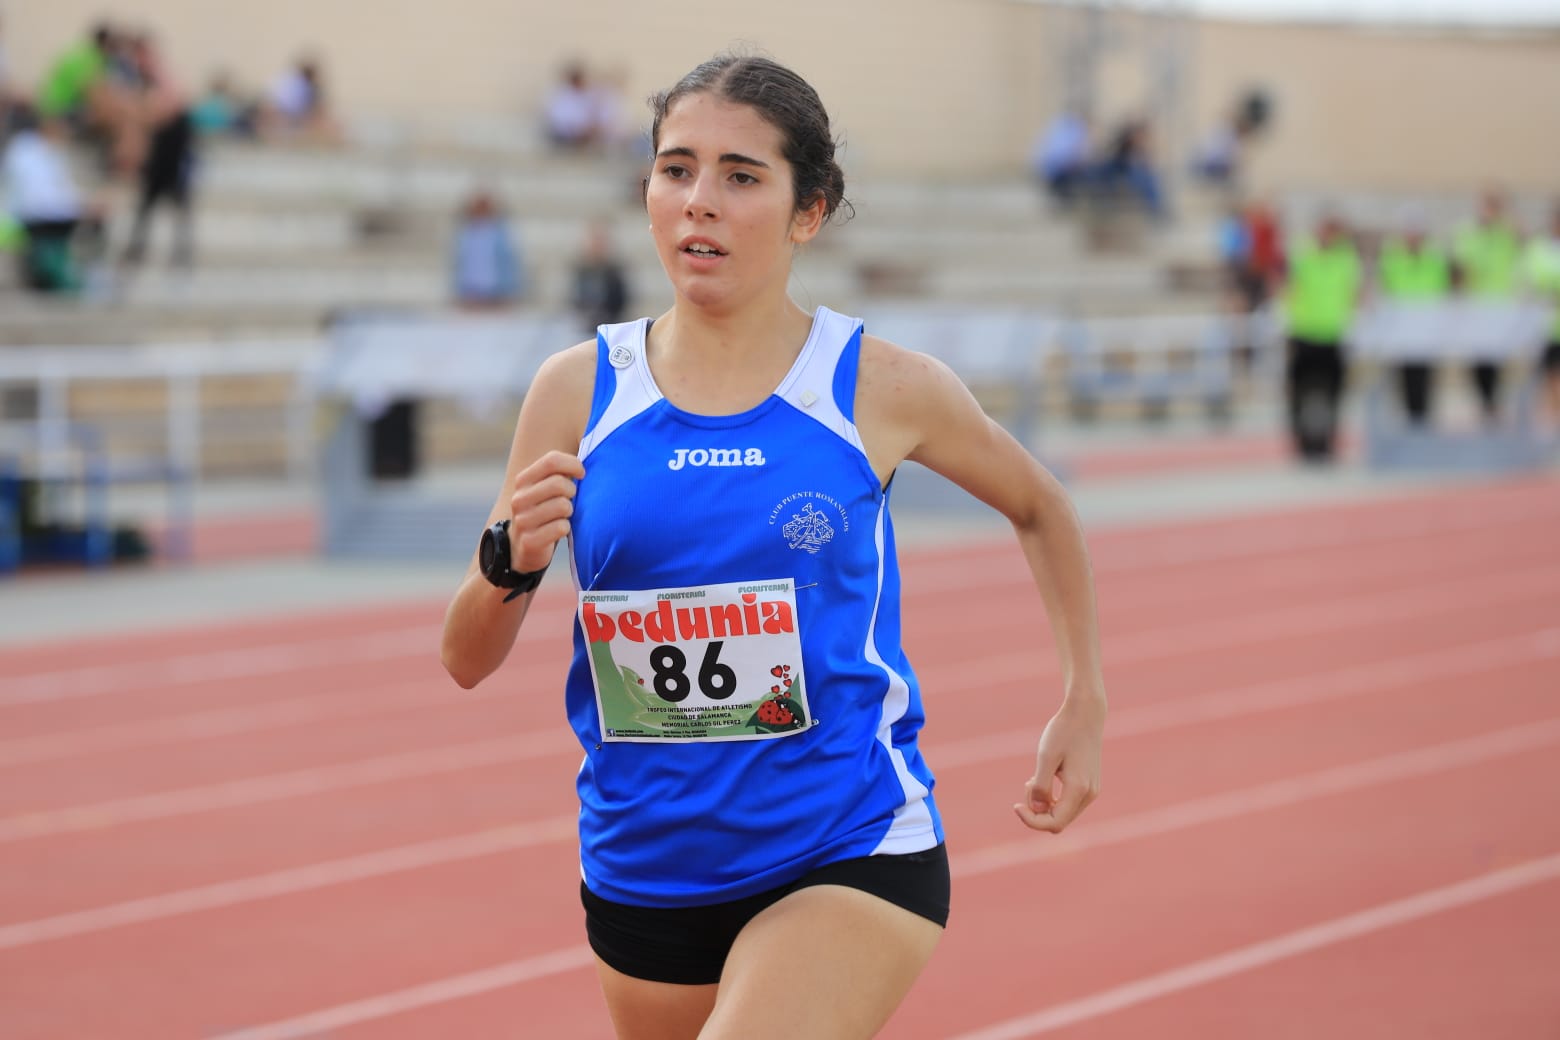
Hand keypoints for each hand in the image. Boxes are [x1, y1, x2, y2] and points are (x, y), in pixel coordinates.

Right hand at [508, 450, 584, 572]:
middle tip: (569, 499)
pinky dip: (565, 528)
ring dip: (569, 512)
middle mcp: (519, 499)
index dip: (573, 464)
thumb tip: (583, 461)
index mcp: (523, 481)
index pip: (551, 460)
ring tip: (562, 516)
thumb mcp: (545, 488)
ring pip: (563, 506)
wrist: (520, 547)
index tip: (581, 474)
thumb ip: (559, 472)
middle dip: (572, 491)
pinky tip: (558, 530)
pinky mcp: (529, 541)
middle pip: (559, 483)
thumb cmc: (543, 511)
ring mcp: (522, 520)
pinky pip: (561, 527)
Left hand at [1013, 693, 1104, 832]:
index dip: (1031, 820)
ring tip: (1032, 780)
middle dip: (1037, 811)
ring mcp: (1092, 790)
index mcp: (1078, 789)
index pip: (1054, 823)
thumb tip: (1036, 809)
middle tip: (1027, 784)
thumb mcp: (1046, 756)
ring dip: (1045, 804)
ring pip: (1064, 813)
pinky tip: (1043, 779)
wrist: (1085, 713)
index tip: (1015, 806)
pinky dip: (1054, 798)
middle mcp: (1089, 794)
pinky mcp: (1090, 784)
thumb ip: (1040, 785)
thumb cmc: (1063, 731)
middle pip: (1059, 822)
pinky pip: (1069, 803)